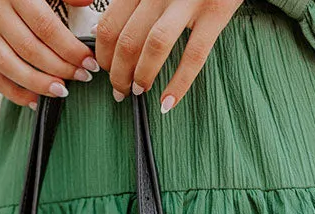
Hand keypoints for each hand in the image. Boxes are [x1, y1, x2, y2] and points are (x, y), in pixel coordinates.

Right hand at [0, 0, 99, 107]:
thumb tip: (87, 2)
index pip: (46, 27)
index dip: (70, 48)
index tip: (89, 62)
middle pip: (30, 49)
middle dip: (60, 68)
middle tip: (81, 77)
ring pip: (10, 67)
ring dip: (39, 84)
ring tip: (61, 92)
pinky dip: (17, 94)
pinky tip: (36, 100)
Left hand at [93, 0, 242, 110]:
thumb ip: (127, 3)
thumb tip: (98, 30)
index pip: (110, 25)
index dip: (103, 55)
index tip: (105, 70)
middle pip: (128, 40)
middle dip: (119, 73)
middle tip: (120, 89)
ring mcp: (189, 0)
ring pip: (155, 46)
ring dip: (142, 76)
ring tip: (139, 91)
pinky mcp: (215, 12)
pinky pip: (194, 56)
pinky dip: (178, 84)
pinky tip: (167, 102)